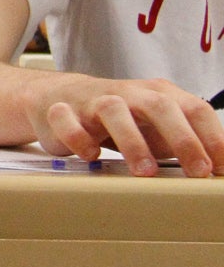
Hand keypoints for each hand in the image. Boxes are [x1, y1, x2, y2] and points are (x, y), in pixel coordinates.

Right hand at [30, 73, 223, 175]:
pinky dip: (78, 137)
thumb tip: (216, 168)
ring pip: (113, 109)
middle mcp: (129, 94)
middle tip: (198, 171)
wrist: (58, 97)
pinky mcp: (61, 111)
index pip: (195, 109)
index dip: (213, 137)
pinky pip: (65, 119)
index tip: (223, 167)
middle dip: (183, 139)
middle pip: (159, 105)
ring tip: (145, 172)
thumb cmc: (118, 118)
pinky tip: (89, 155)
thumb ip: (183, 142)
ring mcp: (93, 100)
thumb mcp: (156, 127)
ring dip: (132, 141)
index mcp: (158, 95)